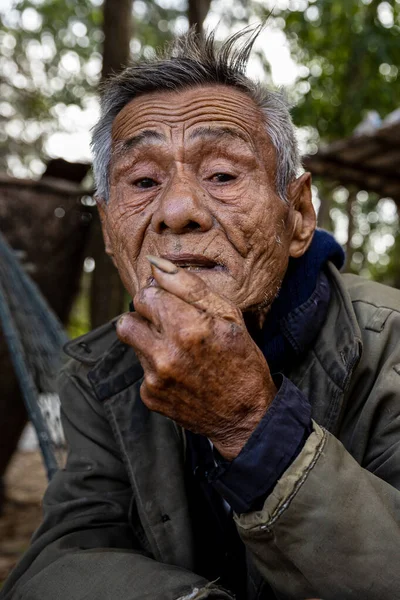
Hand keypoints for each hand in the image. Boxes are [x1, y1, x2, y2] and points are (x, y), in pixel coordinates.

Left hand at [116, 256, 276, 459]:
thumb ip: (189, 286)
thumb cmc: (242, 360)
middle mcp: (165, 353)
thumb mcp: (228, 315)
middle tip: (170, 325)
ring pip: (132, 343)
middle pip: (127, 319)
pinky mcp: (150, 396)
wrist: (246, 417)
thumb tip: (156, 264)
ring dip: (149, 341)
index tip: (172, 305)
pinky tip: (180, 373)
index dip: (159, 297)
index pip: (145, 295)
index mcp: (186, 327)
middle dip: (145, 318)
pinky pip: (141, 370)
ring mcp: (154, 378)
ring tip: (177, 350)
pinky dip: (155, 367)